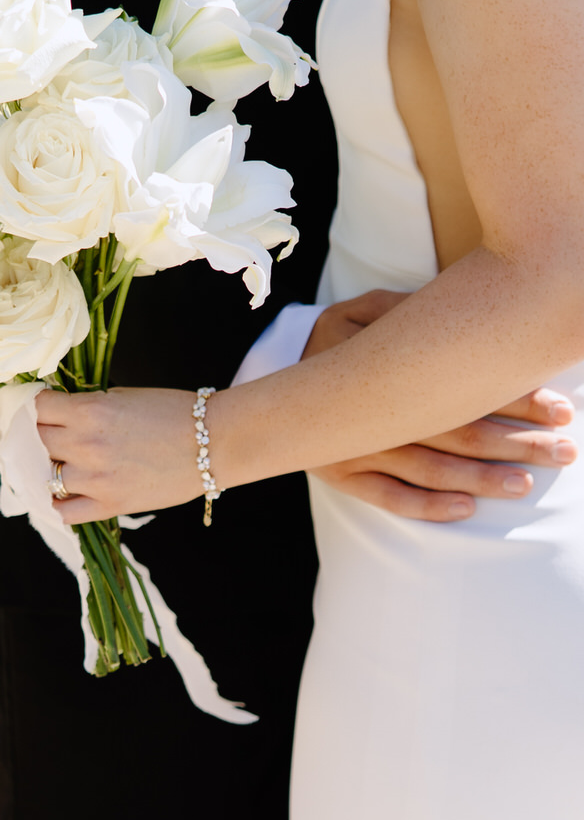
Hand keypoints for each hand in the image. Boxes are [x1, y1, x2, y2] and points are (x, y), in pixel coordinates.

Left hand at [36, 386, 196, 524]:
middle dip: (35, 433)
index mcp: (88, 411)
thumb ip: (85, 406)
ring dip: (46, 466)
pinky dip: (56, 502)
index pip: (34, 407)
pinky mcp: (108, 506)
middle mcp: (84, 445)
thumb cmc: (171, 412)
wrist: (212, 444)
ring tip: (57, 460)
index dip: (30, 405)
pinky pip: (62, 512)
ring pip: (43, 475)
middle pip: (33, 440)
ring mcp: (94, 479)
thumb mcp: (121, 396)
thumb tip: (54, 412)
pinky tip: (62, 492)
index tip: (32, 407)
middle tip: (44, 432)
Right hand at [305, 291, 576, 521]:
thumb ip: (406, 313)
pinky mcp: (338, 474)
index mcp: (383, 366)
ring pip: (429, 468)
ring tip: (526, 485)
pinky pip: (386, 498)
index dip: (514, 396)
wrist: (265, 376)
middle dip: (517, 442)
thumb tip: (465, 312)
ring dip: (483, 478)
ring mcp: (353, 448)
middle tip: (565, 450)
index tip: (560, 406)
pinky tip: (466, 509)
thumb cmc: (327, 340)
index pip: (462, 384)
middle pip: (456, 431)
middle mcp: (372, 412)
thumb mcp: (359, 311)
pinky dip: (426, 506)